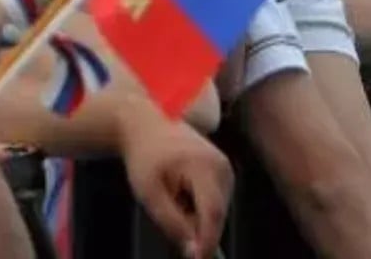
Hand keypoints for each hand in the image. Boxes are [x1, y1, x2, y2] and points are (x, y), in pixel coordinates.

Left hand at [119, 108, 233, 258]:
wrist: (148, 124)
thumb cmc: (145, 157)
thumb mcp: (149, 194)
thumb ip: (172, 223)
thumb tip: (193, 249)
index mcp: (203, 167)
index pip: (212, 212)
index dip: (207, 241)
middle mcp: (222, 166)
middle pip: (217, 213)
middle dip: (196, 227)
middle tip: (169, 213)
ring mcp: (226, 167)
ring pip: (217, 210)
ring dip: (196, 216)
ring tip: (171, 195)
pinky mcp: (224, 170)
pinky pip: (215, 200)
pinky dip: (198, 206)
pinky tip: (180, 191)